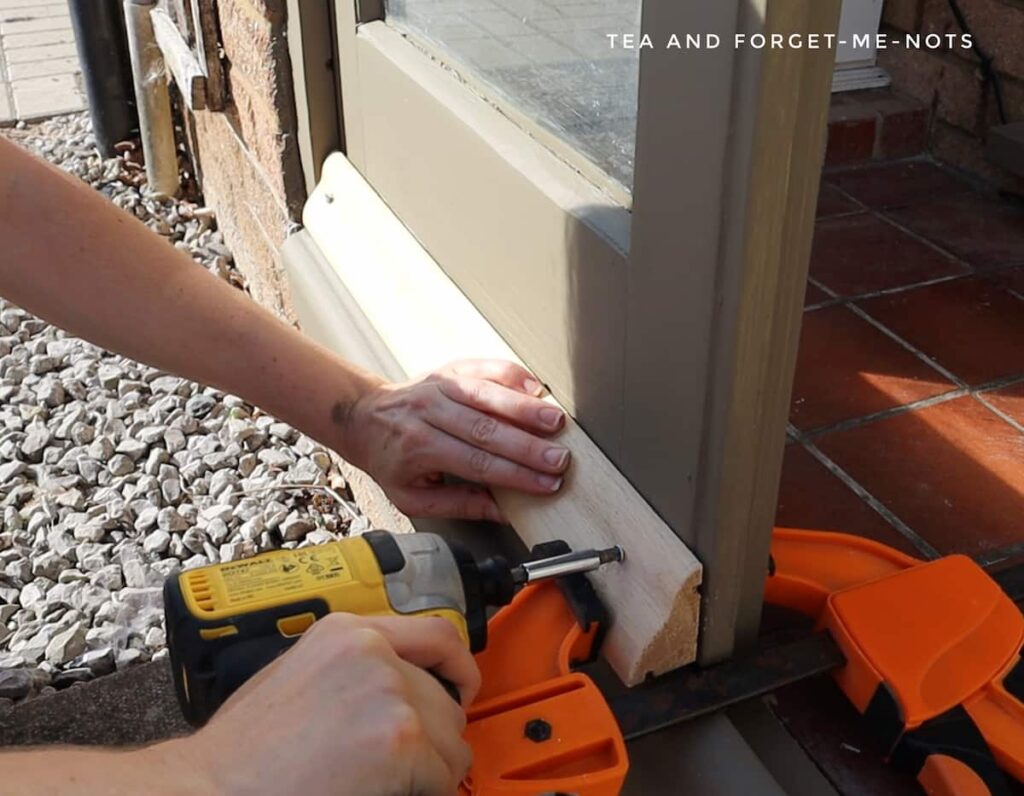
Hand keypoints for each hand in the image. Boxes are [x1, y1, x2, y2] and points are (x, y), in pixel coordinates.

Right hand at [187, 614, 478, 795]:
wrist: (210, 790)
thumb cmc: (242, 754)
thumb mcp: (296, 676)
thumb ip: (351, 669)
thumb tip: (398, 687)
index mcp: (346, 632)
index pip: (436, 636)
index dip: (459, 668)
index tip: (464, 689)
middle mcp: (374, 651)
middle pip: (445, 698)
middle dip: (432, 737)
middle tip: (400, 766)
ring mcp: (390, 691)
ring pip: (451, 739)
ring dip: (430, 768)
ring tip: (384, 782)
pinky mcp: (401, 737)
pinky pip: (443, 775)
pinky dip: (425, 792)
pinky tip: (384, 793)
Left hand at [342, 360, 570, 521]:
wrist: (363, 416)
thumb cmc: (390, 459)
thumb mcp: (413, 496)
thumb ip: (460, 504)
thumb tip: (504, 512)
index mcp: (420, 447)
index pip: (477, 463)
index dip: (515, 475)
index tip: (546, 484)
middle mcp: (430, 412)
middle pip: (487, 430)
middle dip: (528, 446)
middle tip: (560, 458)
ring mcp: (441, 387)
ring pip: (488, 396)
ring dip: (525, 409)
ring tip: (556, 422)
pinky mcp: (451, 369)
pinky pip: (484, 368)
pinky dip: (512, 375)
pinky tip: (535, 387)